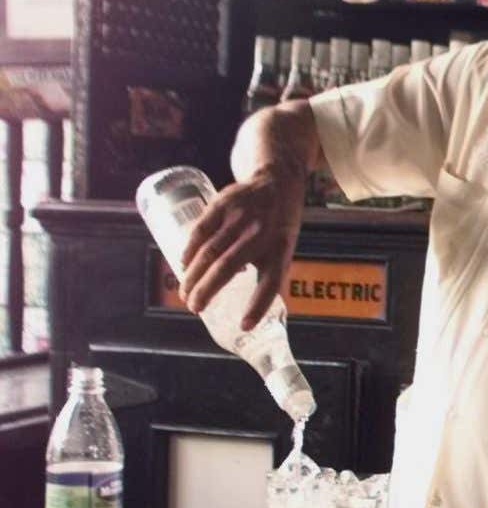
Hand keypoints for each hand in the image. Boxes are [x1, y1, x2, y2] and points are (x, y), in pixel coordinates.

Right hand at [179, 167, 304, 329]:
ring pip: (210, 250)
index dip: (258, 306)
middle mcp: (263, 233)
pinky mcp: (224, 202)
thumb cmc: (278, 226)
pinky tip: (183, 264)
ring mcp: (242, 216)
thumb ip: (269, 274)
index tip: (244, 325)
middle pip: (229, 267)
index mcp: (281, 248)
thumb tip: (255, 313)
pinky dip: (189, 249)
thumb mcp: (284, 247)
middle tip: (194, 308)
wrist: (277, 181)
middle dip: (208, 291)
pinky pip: (201, 229)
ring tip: (185, 292)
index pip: (271, 282)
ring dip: (193, 275)